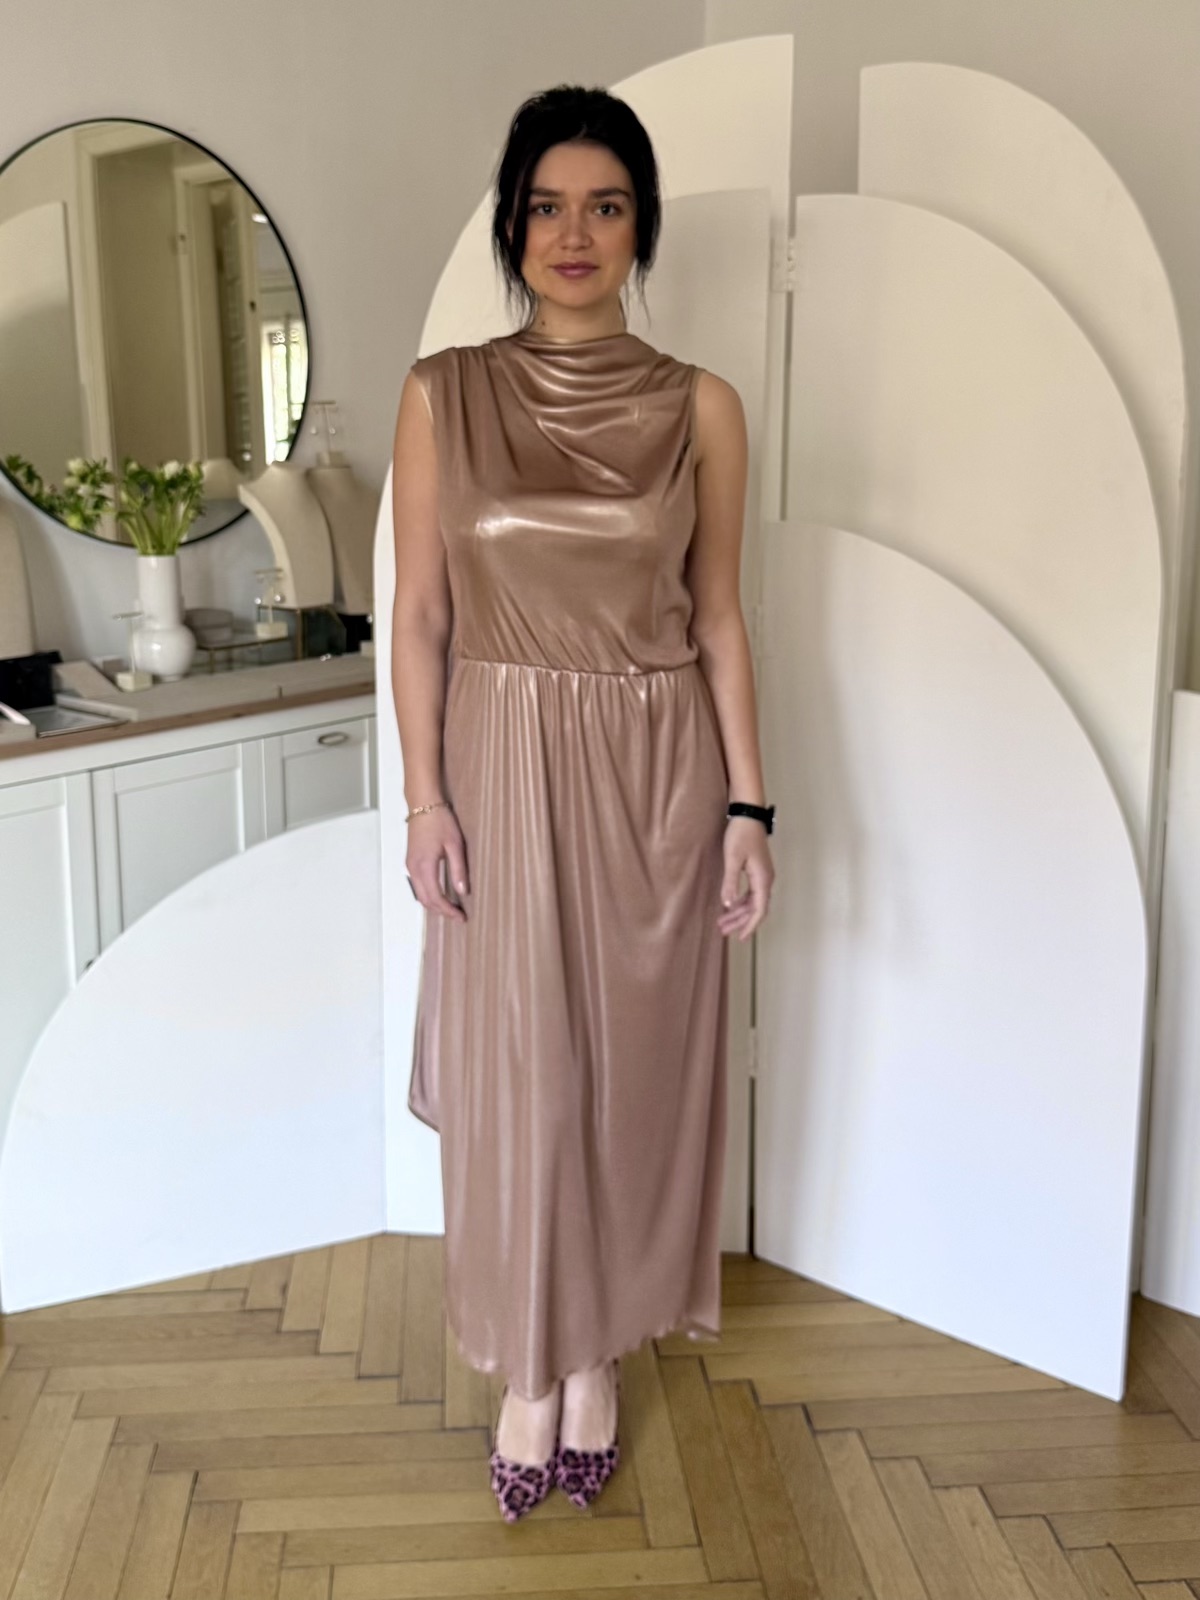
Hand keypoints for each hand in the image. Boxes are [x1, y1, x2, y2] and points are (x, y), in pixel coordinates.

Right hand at [406, 808, 468, 921]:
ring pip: (420, 894)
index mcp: (425, 866)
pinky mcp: (411, 861)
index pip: (436, 898)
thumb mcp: (455, 844)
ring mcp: (410, 865)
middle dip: (441, 911)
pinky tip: (439, 894)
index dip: (448, 910)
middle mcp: (414, 869)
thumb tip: (463, 892)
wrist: (423, 804)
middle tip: (457, 916)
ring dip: (434, 904)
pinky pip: (417, 885)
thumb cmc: (439, 820)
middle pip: (425, 900)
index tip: (461, 916)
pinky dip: (428, 894)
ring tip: (450, 908)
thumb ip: (458, 870)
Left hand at [717, 817, 773, 940]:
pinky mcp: (757, 870)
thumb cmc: (741, 834)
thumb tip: (728, 904)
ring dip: (739, 912)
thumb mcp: (732, 859)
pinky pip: (751, 892)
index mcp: (762, 879)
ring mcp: (763, 875)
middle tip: (723, 931)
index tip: (741, 937)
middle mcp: (766, 880)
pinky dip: (740, 901)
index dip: (750, 925)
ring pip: (753, 901)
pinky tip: (729, 905)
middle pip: (756, 908)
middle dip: (740, 921)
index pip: (759, 910)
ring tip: (723, 922)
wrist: (748, 815)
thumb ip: (730, 883)